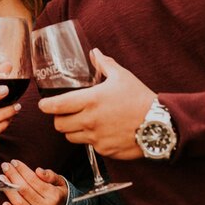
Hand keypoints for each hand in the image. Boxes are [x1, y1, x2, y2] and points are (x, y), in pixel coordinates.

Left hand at [0, 160, 67, 204]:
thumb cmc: (59, 195)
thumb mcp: (61, 183)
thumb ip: (50, 176)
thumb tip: (38, 171)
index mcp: (54, 196)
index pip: (34, 180)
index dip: (23, 170)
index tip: (15, 162)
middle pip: (25, 190)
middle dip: (13, 176)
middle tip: (6, 166)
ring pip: (20, 203)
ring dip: (8, 189)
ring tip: (2, 178)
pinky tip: (4, 202)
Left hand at [37, 49, 153, 159]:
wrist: (161, 125)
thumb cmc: (140, 99)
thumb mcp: (122, 76)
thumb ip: (105, 64)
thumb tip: (95, 53)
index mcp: (90, 100)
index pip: (57, 106)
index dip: (45, 106)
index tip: (43, 104)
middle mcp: (90, 121)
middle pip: (59, 125)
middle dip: (58, 118)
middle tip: (64, 113)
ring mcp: (97, 138)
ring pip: (71, 137)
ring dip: (72, 130)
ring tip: (81, 122)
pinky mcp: (105, 151)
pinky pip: (89, 146)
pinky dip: (90, 140)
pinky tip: (99, 131)